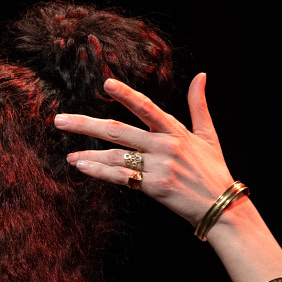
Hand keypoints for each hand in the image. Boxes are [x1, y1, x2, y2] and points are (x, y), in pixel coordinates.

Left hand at [55, 74, 233, 225]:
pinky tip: (82, 167)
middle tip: (59, 120)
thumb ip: (199, 105)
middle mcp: (165, 146)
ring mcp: (158, 166)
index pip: (147, 107)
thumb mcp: (208, 135)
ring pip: (116, 156)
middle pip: (118, 130)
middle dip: (86, 124)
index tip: (106, 84)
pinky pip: (121, 177)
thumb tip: (201, 75)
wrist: (221, 205)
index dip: (126, 94)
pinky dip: (100, 171)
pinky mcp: (154, 187)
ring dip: (89, 154)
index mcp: (175, 131)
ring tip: (69, 156)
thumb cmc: (213, 170)